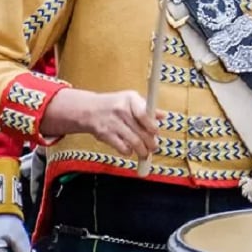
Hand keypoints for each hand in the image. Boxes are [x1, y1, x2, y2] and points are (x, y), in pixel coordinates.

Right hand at [41, 87, 156, 158]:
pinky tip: (130, 151)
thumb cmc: (114, 104)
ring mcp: (112, 122)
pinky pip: (122, 147)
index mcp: (130, 99)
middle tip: (154, 147)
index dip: (152, 126)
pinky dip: (128, 151)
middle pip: (140, 131)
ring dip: (142, 150)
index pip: (143, 114)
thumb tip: (163, 116)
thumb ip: (146, 109)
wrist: (88, 109)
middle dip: (150, 143)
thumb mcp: (130, 100)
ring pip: (133, 141)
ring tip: (145, 153)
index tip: (156, 132)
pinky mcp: (105, 134)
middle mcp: (121, 110)